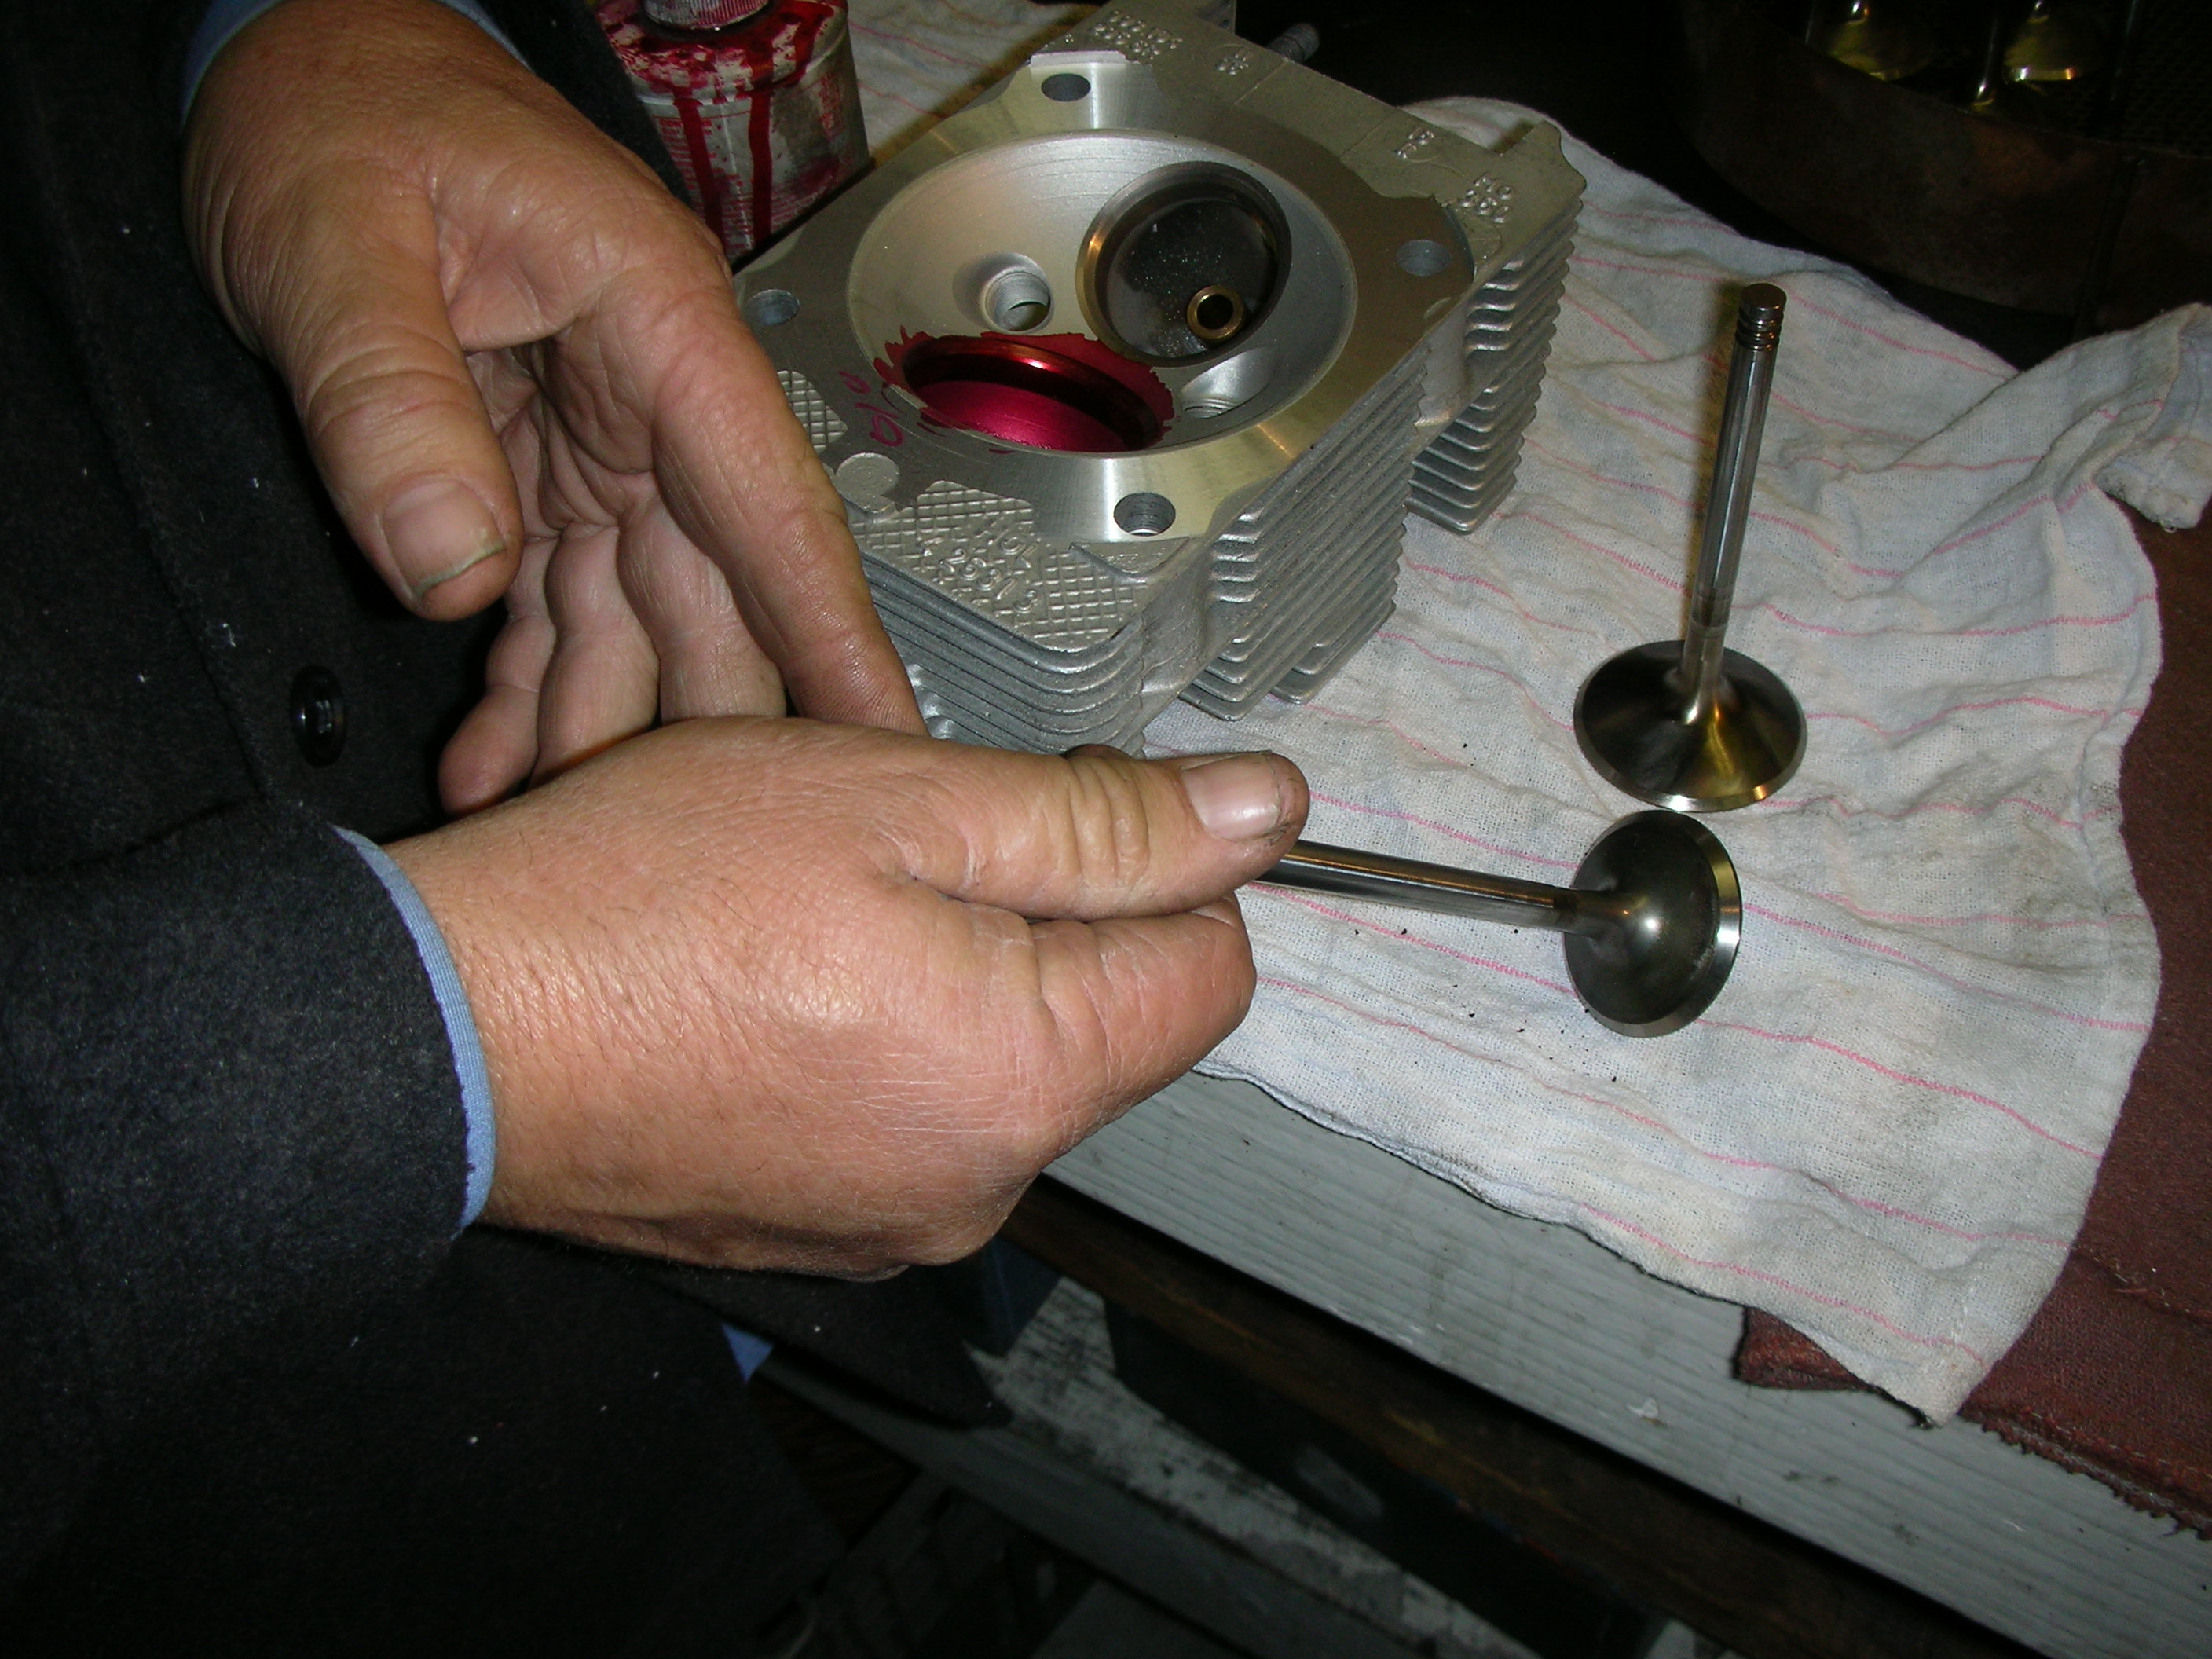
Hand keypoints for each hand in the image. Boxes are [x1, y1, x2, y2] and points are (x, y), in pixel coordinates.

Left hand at [183, 0, 920, 812]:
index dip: (838, 644)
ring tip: (566, 847)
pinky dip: (525, 696)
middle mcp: (650, 405)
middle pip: (720, 601)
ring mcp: (597, 453)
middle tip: (718, 862)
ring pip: (638, 628)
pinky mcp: (530, 483)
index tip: (896, 752)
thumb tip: (453, 566)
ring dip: (607, 738)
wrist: (295, 69)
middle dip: (719, 736)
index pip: (777, 513)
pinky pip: (549, 615)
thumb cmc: (343, 110)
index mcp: (655, 326)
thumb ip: (393, 404)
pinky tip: (502, 772)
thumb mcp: (342, 238)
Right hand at [389, 726, 1307, 1273]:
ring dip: (956, 975)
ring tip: (821, 907)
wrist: (438, 1035)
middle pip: (1106, 1024)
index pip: (1211, 970)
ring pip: (1002, 1067)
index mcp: (1027, 1076)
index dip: (1164, 865)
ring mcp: (892, 1223)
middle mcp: (980, 1184)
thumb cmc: (637, 903)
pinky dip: (881, 1043)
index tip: (1070, 803)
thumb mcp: (901, 800)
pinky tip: (781, 983)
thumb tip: (1266, 815)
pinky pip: (910, 1119)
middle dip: (1047, 916)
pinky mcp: (816, 1233)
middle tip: (907, 833)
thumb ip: (1105, 823)